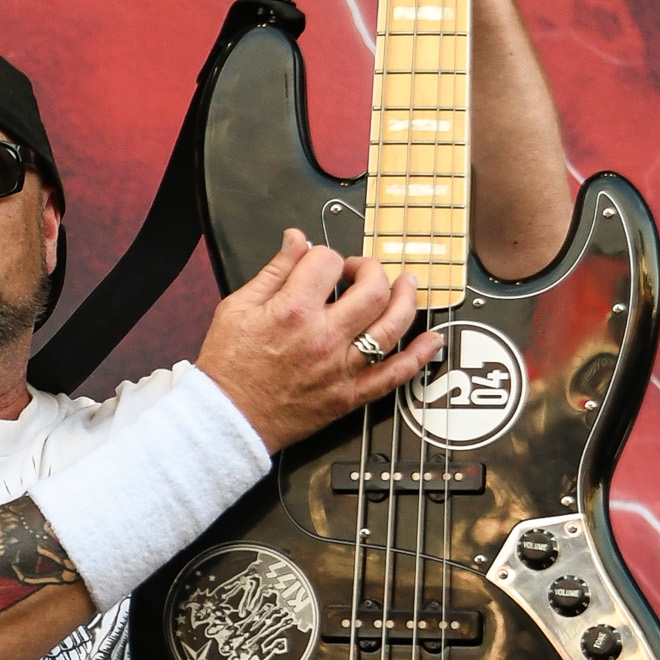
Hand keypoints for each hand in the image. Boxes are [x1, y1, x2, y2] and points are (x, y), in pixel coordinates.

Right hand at [195, 231, 439, 453]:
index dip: (326, 255)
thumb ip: (273, 270)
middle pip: (372, 289)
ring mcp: (340, 368)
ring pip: (392, 326)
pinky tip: (432, 340)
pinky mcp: (349, 395)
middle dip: (371, 269)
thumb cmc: (228, 366)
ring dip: (407, 299)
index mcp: (292, 310)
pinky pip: (394, 376)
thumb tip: (295, 239)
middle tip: (362, 271)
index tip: (321, 264)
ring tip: (407, 285)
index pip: (327, 262)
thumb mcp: (237, 306)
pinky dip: (418, 357)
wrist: (227, 419)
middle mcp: (323, 337)